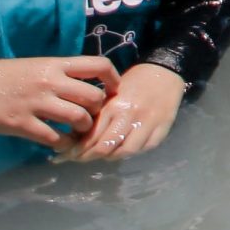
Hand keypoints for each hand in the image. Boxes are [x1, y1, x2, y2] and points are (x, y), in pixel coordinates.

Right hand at [0, 55, 117, 147]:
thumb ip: (55, 73)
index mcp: (52, 64)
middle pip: (93, 97)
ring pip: (78, 118)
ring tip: (77, 133)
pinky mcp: (20, 125)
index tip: (113, 91)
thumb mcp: (30, 66)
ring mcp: (35, 103)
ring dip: (83, 129)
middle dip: (98, 111)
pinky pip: (53, 138)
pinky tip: (60, 145)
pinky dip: (62, 144)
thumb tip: (80, 84)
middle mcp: (48, 81)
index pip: (98, 65)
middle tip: (92, 118)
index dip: (112, 79)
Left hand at [55, 62, 185, 162]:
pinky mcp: (163, 128)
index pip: (92, 136)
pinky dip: (131, 152)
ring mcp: (148, 123)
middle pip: (106, 147)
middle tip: (78, 159)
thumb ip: (96, 116)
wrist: (163, 71)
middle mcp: (130, 115)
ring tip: (101, 155)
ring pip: (125, 152)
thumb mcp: (109, 95)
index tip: (66, 155)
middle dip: (89, 157)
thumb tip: (75, 138)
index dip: (77, 150)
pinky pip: (144, 149)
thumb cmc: (131, 83)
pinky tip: (123, 150)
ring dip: (110, 157)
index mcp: (114, 106)